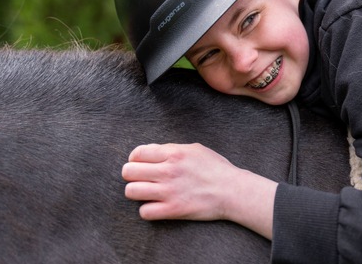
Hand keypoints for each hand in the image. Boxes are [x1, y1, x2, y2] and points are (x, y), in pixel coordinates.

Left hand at [121, 143, 276, 238]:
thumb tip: (152, 151)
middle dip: (132, 175)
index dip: (134, 159)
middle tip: (141, 178)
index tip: (139, 164)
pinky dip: (147, 210)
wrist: (232, 191)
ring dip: (137, 192)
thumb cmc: (216, 168)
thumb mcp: (195, 149)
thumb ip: (172, 149)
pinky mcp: (173, 210)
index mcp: (174, 153)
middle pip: (129, 171)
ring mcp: (169, 191)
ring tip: (146, 192)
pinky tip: (156, 206)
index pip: (138, 153)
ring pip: (131, 191)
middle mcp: (168, 171)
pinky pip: (144, 212)